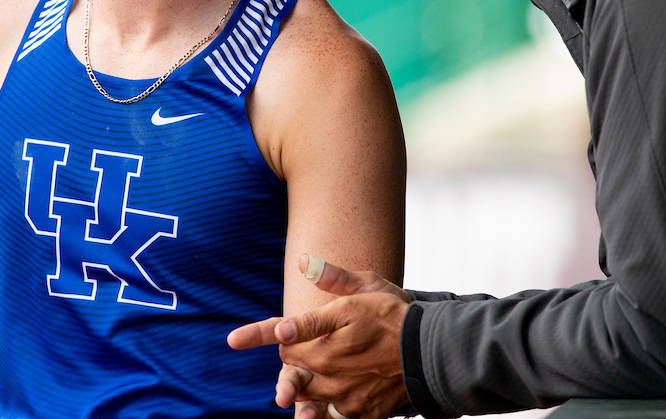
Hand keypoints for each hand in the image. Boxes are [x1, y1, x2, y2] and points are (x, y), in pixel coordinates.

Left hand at [228, 254, 412, 418]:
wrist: (433, 351)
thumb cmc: (396, 314)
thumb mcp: (366, 286)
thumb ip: (332, 278)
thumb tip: (304, 263)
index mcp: (327, 332)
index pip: (282, 331)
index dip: (255, 334)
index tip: (232, 339)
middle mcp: (329, 365)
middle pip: (291, 366)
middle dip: (289, 361)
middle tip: (294, 358)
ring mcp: (344, 392)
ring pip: (307, 396)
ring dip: (300, 392)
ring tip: (296, 394)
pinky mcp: (360, 411)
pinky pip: (332, 417)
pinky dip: (325, 413)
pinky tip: (323, 407)